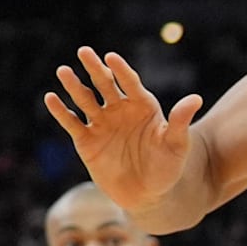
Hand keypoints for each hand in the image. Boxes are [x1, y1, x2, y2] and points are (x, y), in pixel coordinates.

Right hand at [44, 46, 202, 212]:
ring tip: (64, 71)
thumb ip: (180, 121)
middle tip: (84, 51)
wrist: (149, 194)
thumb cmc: (168, 167)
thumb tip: (196, 99)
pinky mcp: (87, 142)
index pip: (130, 82)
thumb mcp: (177, 144)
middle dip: (94, 68)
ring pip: (85, 100)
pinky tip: (51, 98)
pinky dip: (61, 111)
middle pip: (105, 84)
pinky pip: (72, 123)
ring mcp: (102, 124)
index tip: (111, 57)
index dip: (121, 70)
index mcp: (143, 106)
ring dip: (74, 86)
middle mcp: (121, 110)